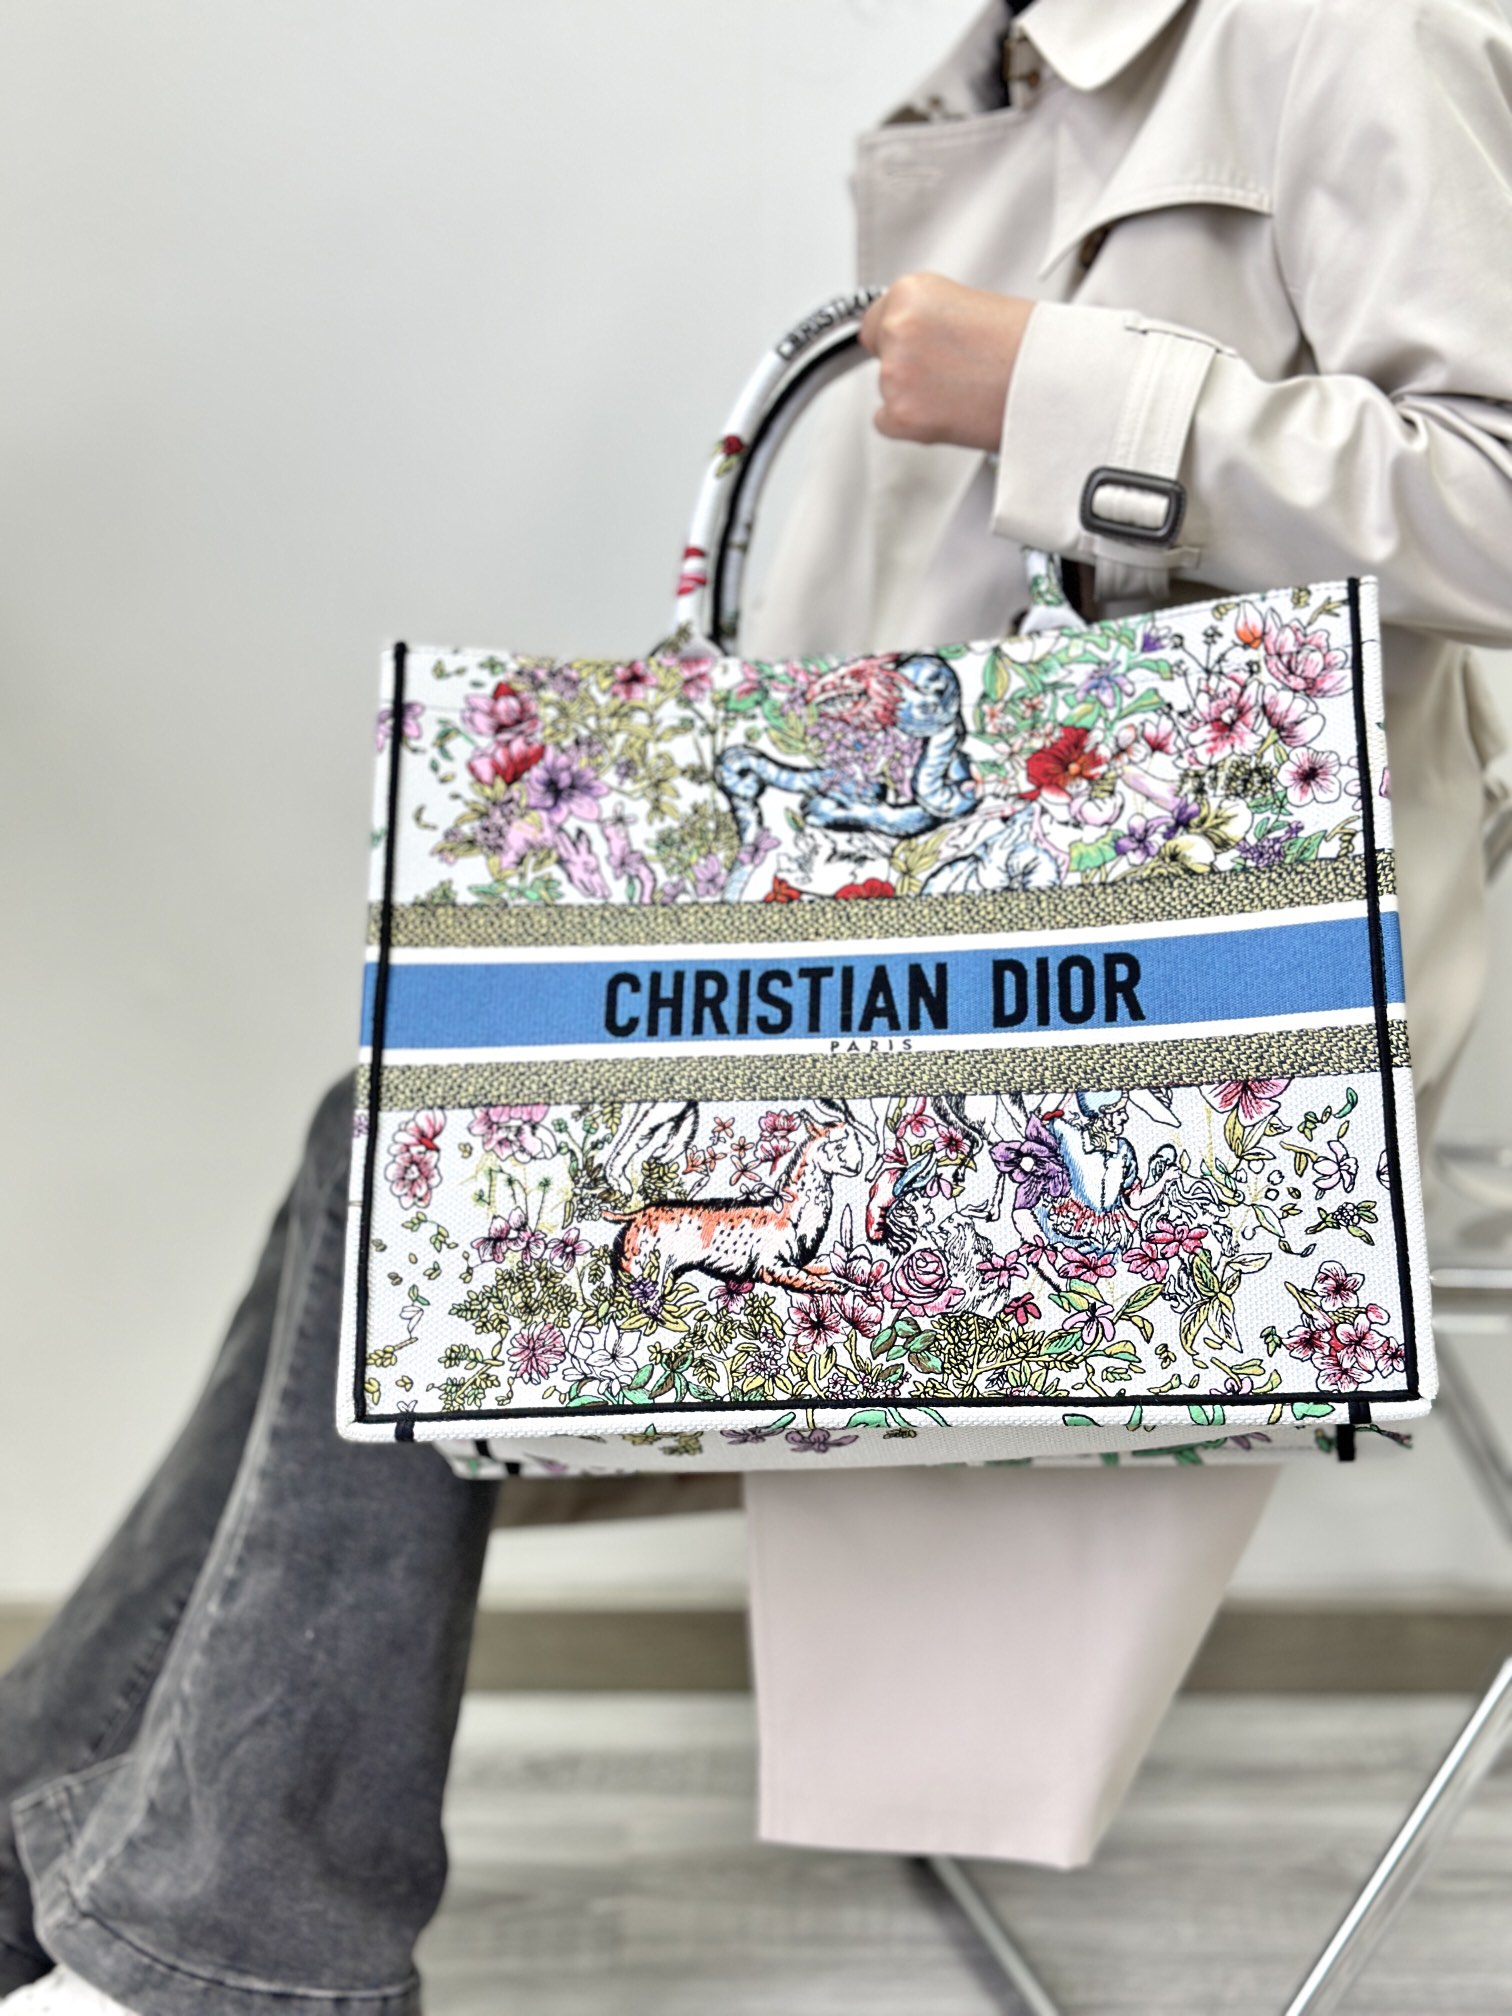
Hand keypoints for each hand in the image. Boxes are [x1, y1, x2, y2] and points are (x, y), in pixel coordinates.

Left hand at [859, 273, 1034, 452]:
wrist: (1051, 380)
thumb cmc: (1025, 343)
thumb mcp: (969, 306)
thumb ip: (928, 318)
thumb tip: (906, 338)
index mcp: (912, 292)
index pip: (878, 319)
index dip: (901, 335)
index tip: (921, 345)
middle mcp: (898, 329)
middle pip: (881, 353)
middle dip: (910, 363)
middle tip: (954, 369)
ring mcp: (896, 375)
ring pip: (887, 389)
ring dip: (915, 393)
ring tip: (963, 388)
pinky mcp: (903, 416)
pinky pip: (886, 423)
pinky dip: (911, 423)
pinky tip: (947, 411)